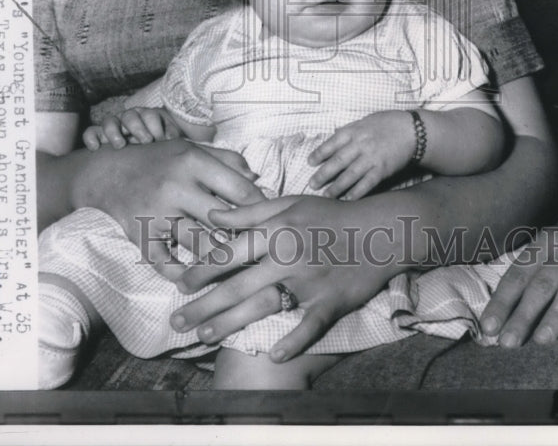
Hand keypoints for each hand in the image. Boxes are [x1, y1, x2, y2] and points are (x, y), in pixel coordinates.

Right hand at [70, 138, 264, 279]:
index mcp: (193, 162)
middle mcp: (177, 186)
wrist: (107, 171)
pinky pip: (164, 263)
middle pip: (224, 221)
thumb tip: (257, 179)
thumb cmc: (158, 159)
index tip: (273, 221)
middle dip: (246, 239)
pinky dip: (181, 275)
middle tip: (265, 252)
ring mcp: (157, 213)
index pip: (240, 190)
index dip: (262, 208)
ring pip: (200, 245)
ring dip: (220, 261)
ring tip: (238, 270)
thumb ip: (226, 161)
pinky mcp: (141, 234)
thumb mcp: (191, 149)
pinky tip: (195, 281)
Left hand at [171, 194, 402, 359]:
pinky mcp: (331, 302)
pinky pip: (309, 325)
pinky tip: (272, 354)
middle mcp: (288, 256)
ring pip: (263, 306)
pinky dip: (293, 340)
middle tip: (177, 321)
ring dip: (231, 323)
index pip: (231, 252)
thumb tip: (214, 215)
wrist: (380, 231)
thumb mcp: (290, 203)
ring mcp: (310, 282)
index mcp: (277, 230)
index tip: (181, 283)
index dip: (203, 269)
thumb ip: (250, 211)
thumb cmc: (331, 215)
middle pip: (238, 285)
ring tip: (205, 336)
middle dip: (204, 305)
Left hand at [307, 110, 413, 197]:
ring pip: (350, 175)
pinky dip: (357, 192)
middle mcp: (360, 144)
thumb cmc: (387, 124)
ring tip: (326, 195)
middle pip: (338, 161)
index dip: (319, 153)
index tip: (310, 162)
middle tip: (312, 184)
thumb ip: (349, 130)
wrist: (412, 130)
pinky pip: (367, 183)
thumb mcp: (365, 121)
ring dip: (337, 186)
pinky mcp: (382, 169)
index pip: (332, 143)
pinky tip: (348, 199)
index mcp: (354, 130)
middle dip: (323, 173)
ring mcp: (371, 158)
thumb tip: (334, 136)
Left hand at [480, 191, 557, 346]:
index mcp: (544, 244)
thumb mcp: (552, 250)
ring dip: (557, 313)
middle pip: (540, 285)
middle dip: (522, 314)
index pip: (517, 275)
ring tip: (543, 339)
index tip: (487, 327)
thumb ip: (532, 274)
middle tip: (508, 342)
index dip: (502, 301)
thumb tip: (502, 310)